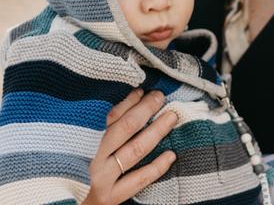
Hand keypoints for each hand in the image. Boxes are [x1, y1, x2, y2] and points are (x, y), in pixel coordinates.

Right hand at [81, 89, 177, 204]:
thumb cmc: (93, 173)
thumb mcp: (97, 149)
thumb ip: (114, 127)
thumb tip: (138, 97)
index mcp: (90, 144)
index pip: (112, 118)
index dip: (130, 102)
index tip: (145, 91)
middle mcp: (95, 160)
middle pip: (124, 129)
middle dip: (145, 110)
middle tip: (161, 98)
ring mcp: (103, 180)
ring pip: (134, 151)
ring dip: (156, 132)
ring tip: (171, 118)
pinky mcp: (112, 197)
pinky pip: (139, 179)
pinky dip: (157, 166)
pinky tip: (171, 155)